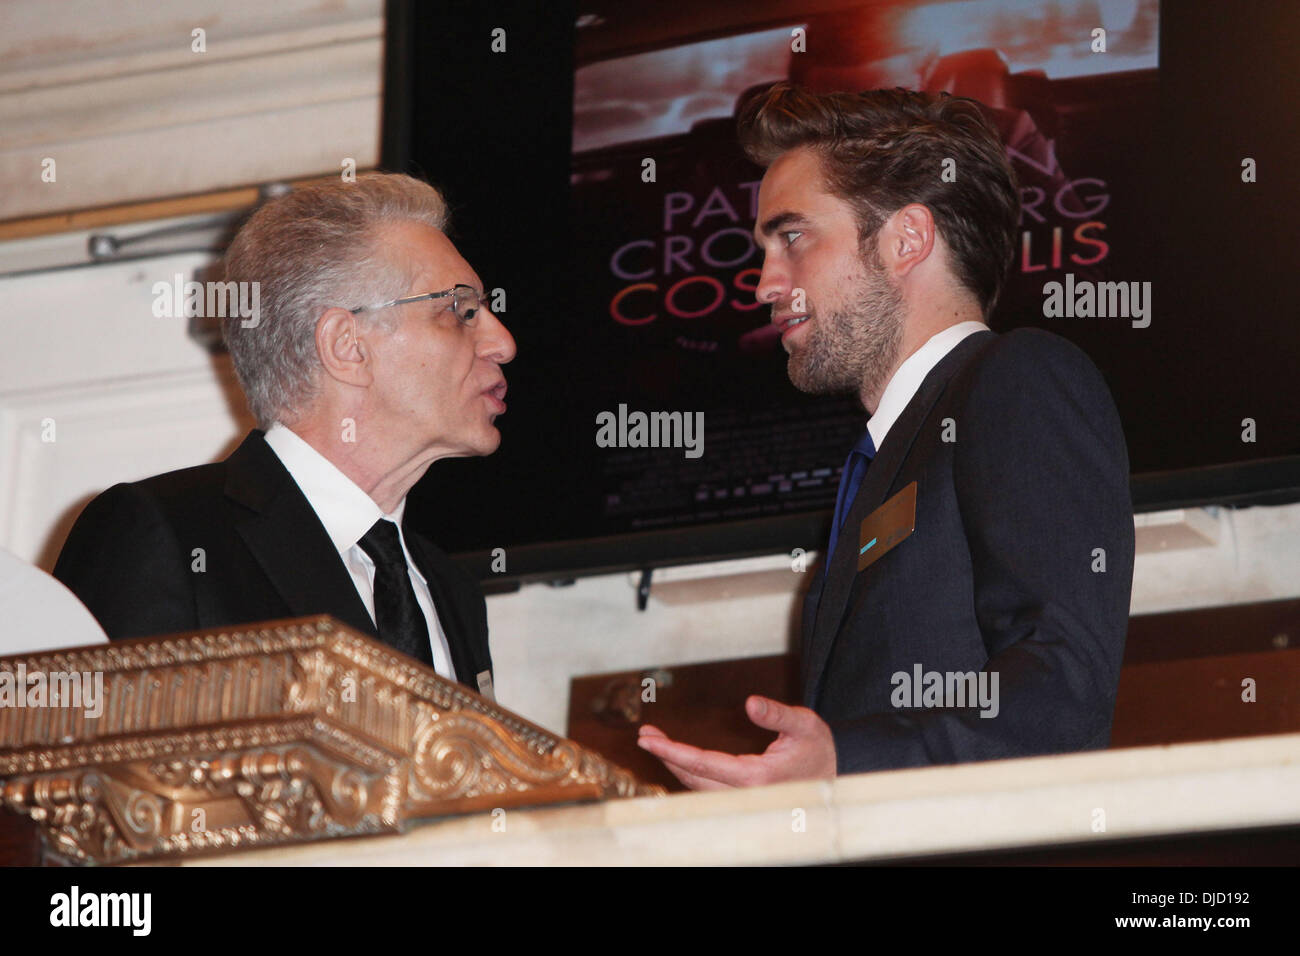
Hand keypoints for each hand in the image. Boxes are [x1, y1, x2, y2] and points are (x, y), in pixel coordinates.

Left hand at [636, 695, 836, 789]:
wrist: (837, 778)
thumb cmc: (820, 750)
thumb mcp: (805, 725)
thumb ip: (777, 714)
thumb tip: (749, 703)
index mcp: (757, 777)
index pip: (703, 764)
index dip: (673, 752)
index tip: (650, 741)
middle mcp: (746, 794)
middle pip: (694, 778)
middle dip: (666, 757)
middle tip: (645, 736)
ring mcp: (744, 800)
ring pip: (698, 788)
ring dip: (675, 765)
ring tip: (655, 742)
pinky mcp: (744, 799)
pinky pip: (708, 790)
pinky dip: (689, 773)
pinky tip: (678, 759)